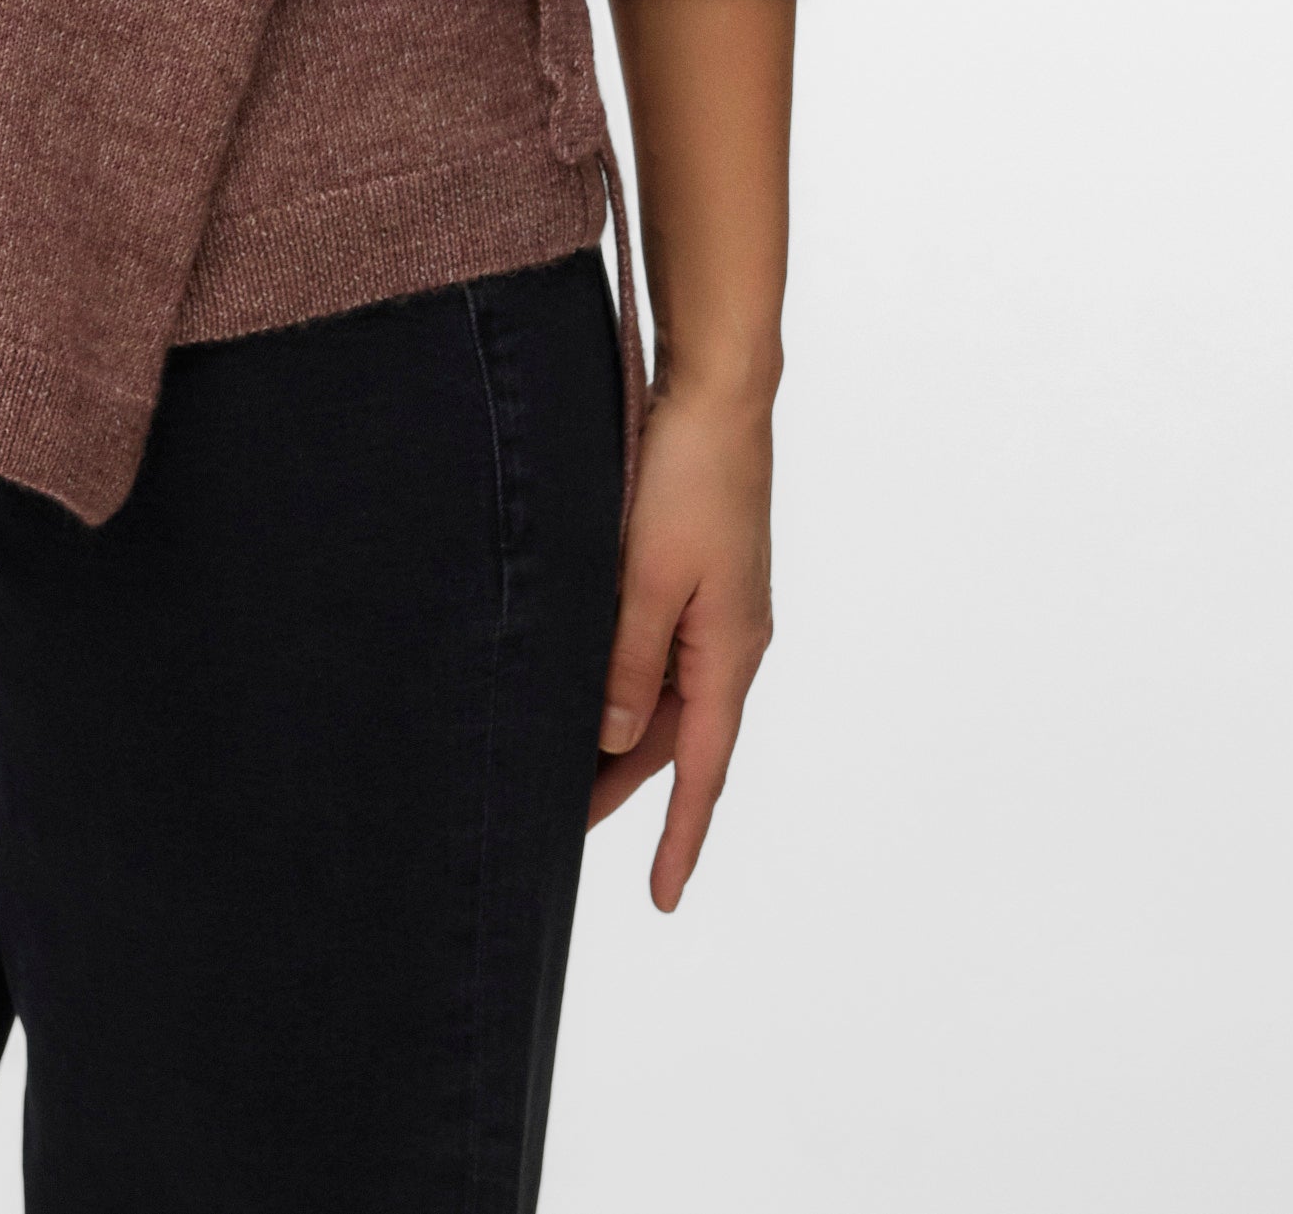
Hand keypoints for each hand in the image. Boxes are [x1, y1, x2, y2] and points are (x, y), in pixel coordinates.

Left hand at [588, 380, 774, 908]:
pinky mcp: (699, 575)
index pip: (703, 768)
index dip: (680, 836)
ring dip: (620, 735)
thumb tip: (617, 738)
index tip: (663, 899)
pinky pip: (663, 652)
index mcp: (730, 651)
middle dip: (626, 790)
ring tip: (561, 769)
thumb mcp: (648, 578)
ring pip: (665, 695)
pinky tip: (590, 686)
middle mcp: (731, 640)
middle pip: (677, 739)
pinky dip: (627, 681)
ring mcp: (718, 607)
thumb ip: (629, 661)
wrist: (719, 393)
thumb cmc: (689, 477)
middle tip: (561, 832)